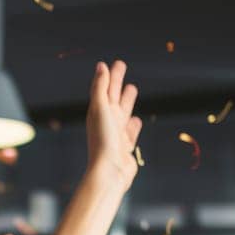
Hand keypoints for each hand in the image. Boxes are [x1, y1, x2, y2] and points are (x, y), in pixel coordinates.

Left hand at [86, 60, 143, 190]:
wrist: (109, 171)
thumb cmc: (103, 140)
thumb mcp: (101, 110)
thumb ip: (100, 88)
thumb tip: (101, 67)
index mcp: (98, 112)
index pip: (103, 88)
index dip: (107, 75)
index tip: (110, 63)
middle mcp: (106, 122)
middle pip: (112, 96)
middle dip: (117, 81)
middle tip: (121, 66)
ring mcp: (116, 134)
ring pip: (123, 112)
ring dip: (126, 100)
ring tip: (132, 89)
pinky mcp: (125, 147)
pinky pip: (130, 131)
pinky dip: (133, 124)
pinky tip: (136, 120)